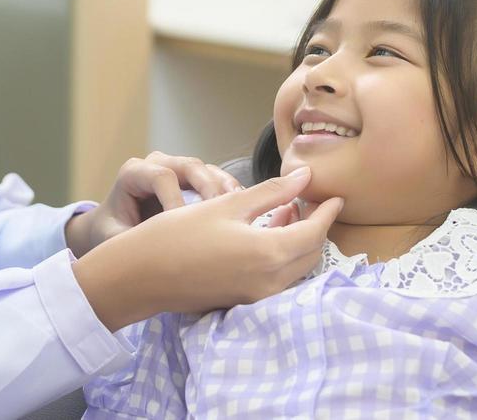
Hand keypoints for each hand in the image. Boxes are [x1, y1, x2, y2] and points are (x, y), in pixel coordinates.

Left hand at [64, 150, 244, 257]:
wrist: (113, 227)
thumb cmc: (111, 232)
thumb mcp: (113, 239)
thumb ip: (132, 242)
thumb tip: (158, 256)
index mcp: (134, 173)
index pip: (161, 177)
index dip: (175, 201)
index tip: (183, 230)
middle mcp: (158, 163)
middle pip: (190, 167)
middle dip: (208, 190)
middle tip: (223, 216)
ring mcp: (178, 169)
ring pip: (208, 170)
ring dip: (225, 190)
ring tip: (240, 211)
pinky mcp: (195, 180)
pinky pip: (217, 180)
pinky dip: (230, 194)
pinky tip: (243, 211)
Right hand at [71, 166, 342, 330]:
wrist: (141, 275)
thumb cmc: (179, 234)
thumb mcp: (227, 204)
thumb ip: (272, 192)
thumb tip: (304, 178)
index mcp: (270, 254)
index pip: (315, 232)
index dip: (327, 211)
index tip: (335, 196)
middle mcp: (270, 281)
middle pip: (310, 253)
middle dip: (314, 226)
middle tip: (306, 200)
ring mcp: (257, 295)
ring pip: (294, 267)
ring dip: (297, 240)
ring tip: (284, 210)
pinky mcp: (243, 299)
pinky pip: (277, 277)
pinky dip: (281, 254)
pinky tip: (264, 233)